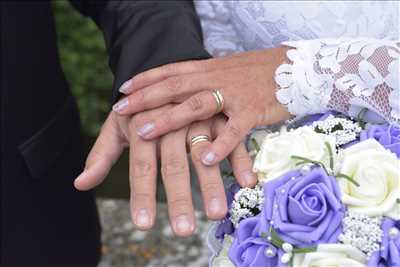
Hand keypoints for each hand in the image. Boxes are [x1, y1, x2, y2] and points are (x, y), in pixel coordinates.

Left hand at [74, 109, 255, 235]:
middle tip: (182, 230)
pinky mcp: (229, 108)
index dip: (141, 194)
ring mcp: (203, 111)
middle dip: (178, 197)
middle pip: (174, 162)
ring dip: (212, 183)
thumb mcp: (120, 122)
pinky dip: (238, 157)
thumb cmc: (146, 102)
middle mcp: (174, 116)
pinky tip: (244, 181)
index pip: (142, 163)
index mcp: (145, 119)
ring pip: (205, 151)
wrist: (178, 57)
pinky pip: (234, 134)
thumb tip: (80, 184)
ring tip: (215, 214)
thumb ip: (104, 152)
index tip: (143, 225)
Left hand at [112, 47, 290, 165]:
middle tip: (121, 111)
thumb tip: (180, 94)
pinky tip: (204, 159)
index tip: (122, 91)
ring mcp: (233, 95)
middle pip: (174, 86)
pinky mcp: (252, 111)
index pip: (170, 71)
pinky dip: (219, 145)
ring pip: (196, 105)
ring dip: (169, 119)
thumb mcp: (225, 72)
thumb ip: (202, 82)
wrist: (294, 67)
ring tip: (145, 132)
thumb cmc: (254, 75)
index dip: (145, 80)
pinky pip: (234, 130)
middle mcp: (215, 78)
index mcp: (207, 69)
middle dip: (145, 98)